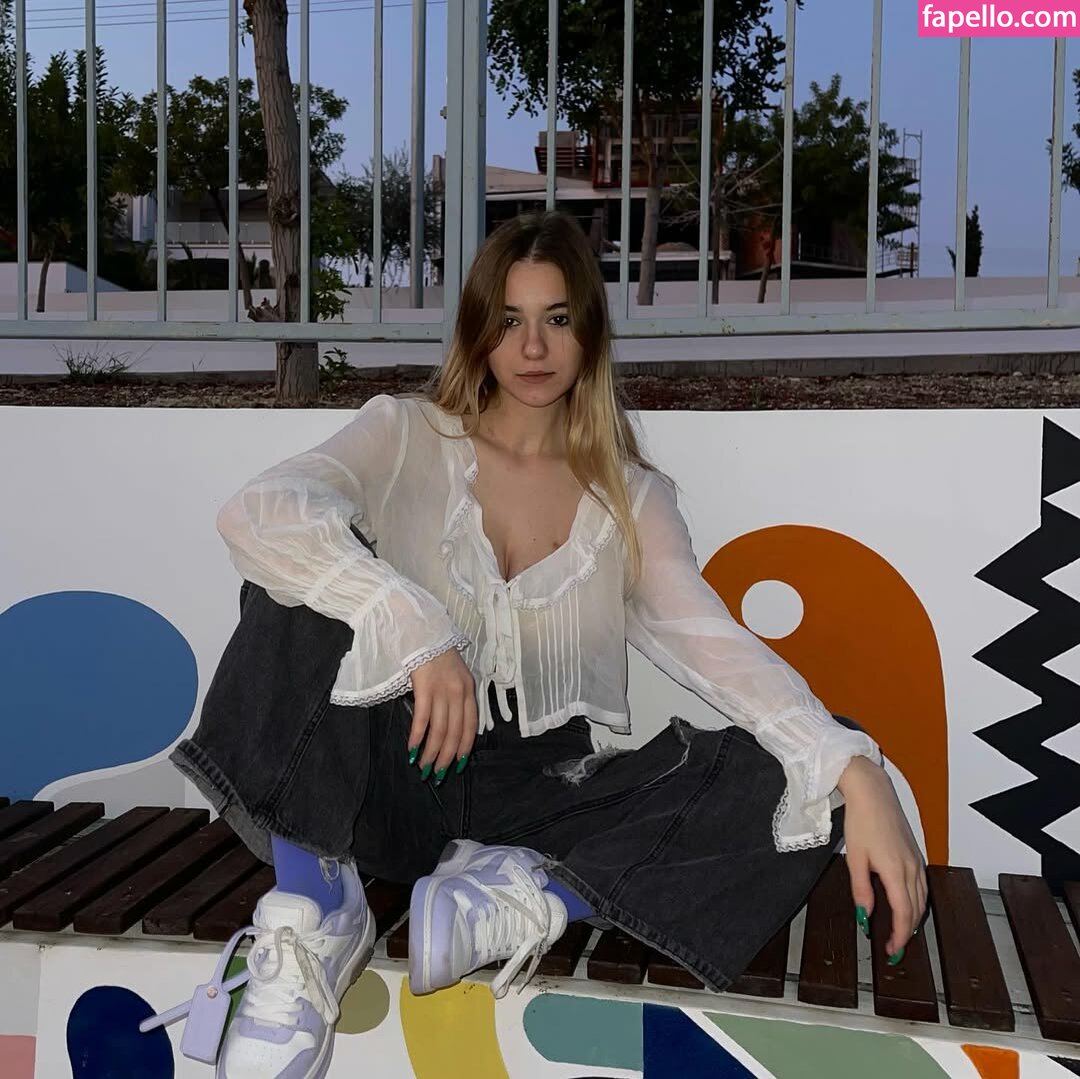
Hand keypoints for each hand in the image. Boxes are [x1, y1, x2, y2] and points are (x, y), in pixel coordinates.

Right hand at [407, 647, 476, 781]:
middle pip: (454, 732)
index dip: (464, 748)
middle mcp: (458, 692)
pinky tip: (412, 749)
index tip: (458, 766)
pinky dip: (417, 737)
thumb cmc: (437, 656)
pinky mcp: (424, 687)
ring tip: (423, 767)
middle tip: (437, 774)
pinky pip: (422, 718)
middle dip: (446, 757)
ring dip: (431, 752)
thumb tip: (452, 727)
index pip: (470, 726)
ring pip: (439, 730)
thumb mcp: (456, 676)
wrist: (423, 632)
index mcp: (468, 690)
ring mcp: (441, 690)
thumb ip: (457, 698)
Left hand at [838, 755, 926, 960]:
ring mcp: (917, 859)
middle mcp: (912, 868)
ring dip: (914, 917)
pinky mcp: (916, 852)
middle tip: (895, 947)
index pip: (904, 913)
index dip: (899, 936)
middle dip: (907, 932)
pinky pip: (922, 885)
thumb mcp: (855, 857)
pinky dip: (917, 901)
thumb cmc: (861, 820)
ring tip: (901, 931)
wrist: (872, 791)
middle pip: (916, 909)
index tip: (891, 950)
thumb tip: (864, 915)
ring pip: (922, 898)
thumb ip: (861, 889)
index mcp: (896, 871)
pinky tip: (907, 904)